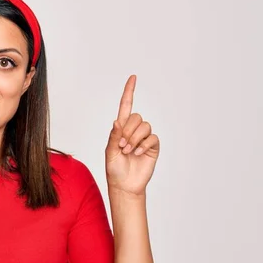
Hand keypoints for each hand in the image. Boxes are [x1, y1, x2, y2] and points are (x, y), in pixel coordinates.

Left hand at [105, 75, 159, 195]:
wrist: (124, 185)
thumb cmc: (114, 169)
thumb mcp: (109, 152)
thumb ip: (114, 136)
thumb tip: (117, 121)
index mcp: (120, 128)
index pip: (126, 106)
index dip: (129, 92)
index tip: (133, 78)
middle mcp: (133, 130)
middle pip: (136, 117)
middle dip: (127, 131)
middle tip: (122, 147)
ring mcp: (144, 138)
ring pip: (144, 126)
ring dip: (134, 139)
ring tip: (128, 152)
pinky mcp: (153, 146)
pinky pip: (152, 137)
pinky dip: (143, 145)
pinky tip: (137, 154)